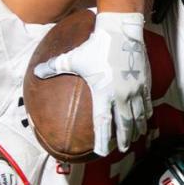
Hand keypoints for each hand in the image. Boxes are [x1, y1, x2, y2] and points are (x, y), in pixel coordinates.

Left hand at [34, 12, 152, 154]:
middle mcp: (120, 95)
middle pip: (124, 124)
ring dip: (136, 129)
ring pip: (138, 116)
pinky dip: (145, 113)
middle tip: (121, 149)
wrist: (120, 32)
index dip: (102, 140)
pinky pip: (146, 103)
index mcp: (103, 94)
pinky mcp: (144, 82)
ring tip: (134, 137)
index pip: (103, 123)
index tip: (101, 151)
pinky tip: (145, 119)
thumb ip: (54, 67)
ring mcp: (134, 90)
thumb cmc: (95, 47)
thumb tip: (37, 72)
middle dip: (123, 139)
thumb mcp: (72, 58)